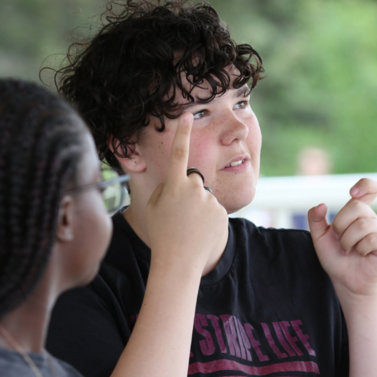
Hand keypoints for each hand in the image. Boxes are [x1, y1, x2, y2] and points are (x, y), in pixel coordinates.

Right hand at [144, 113, 227, 268]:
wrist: (179, 261)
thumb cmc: (161, 233)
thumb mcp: (153, 206)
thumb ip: (166, 187)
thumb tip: (178, 181)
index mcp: (174, 185)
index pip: (179, 153)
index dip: (182, 133)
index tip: (187, 115)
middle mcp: (194, 189)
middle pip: (193, 179)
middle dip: (188, 190)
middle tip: (180, 213)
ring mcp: (210, 200)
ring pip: (203, 196)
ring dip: (197, 206)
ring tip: (189, 226)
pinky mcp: (222, 212)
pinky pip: (213, 208)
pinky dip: (208, 217)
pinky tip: (200, 230)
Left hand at [308, 178, 376, 297]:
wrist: (345, 281)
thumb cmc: (335, 258)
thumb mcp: (319, 238)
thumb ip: (315, 219)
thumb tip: (322, 205)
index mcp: (357, 213)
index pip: (369, 188)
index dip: (364, 185)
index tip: (352, 193)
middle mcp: (370, 219)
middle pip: (357, 206)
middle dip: (341, 224)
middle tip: (339, 239)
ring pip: (363, 224)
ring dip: (348, 240)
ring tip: (348, 250)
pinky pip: (373, 239)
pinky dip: (361, 248)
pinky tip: (361, 255)